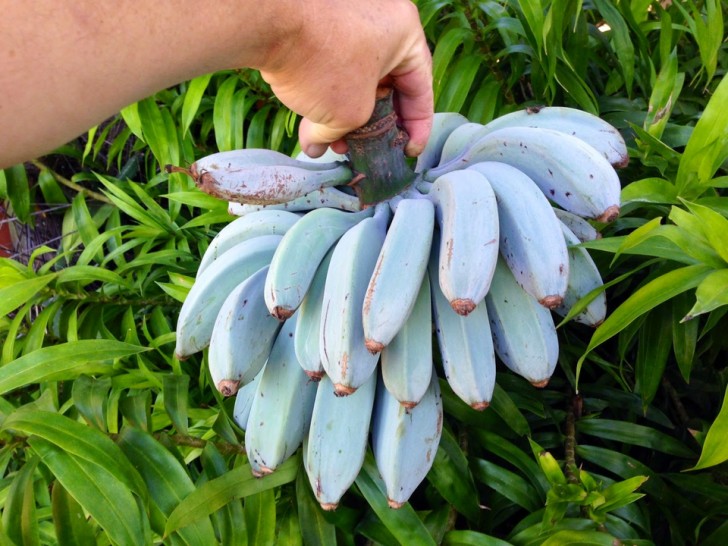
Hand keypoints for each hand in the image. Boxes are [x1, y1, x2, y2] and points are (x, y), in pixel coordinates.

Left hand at [258, 0, 432, 157]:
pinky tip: (310, 125)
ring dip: (344, 115)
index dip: (416, 127)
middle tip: (366, 151)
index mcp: (404, 32)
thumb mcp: (349, 112)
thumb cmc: (322, 63)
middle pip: (385, 83)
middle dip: (372, 124)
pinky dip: (323, 95)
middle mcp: (379, 18)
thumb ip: (343, 133)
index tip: (407, 151)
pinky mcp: (315, 22)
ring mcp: (345, 16)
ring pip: (353, 76)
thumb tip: (318, 144)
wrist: (266, 20)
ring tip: (331, 143)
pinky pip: (329, 65)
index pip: (420, 88)